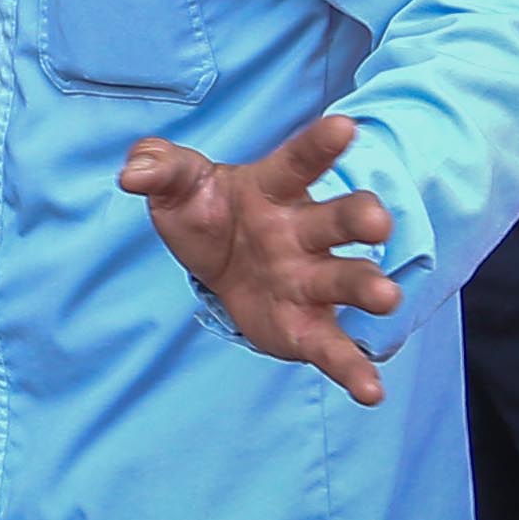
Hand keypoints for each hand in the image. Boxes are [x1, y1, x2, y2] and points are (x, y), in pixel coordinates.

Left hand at [119, 112, 401, 405]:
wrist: (213, 259)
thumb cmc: (205, 208)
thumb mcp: (176, 183)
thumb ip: (158, 167)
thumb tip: (132, 174)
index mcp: (273, 188)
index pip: (298, 162)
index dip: (320, 144)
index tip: (345, 126)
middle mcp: (302, 232)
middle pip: (338, 219)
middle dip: (361, 218)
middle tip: (377, 222)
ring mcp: (310, 280)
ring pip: (346, 279)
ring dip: (367, 287)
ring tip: (386, 298)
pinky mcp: (307, 327)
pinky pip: (334, 348)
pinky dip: (354, 370)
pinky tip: (371, 393)